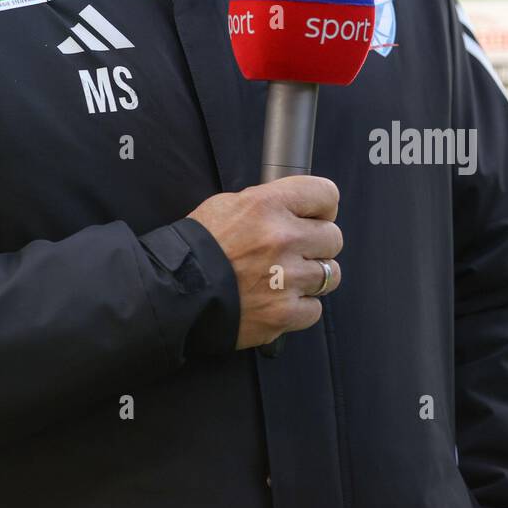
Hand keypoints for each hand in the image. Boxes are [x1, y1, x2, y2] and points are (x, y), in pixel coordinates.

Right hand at [186, 177, 342, 350]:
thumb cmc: (199, 244)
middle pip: (333, 237)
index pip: (326, 194)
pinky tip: (279, 299)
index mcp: (268, 205)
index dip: (322, 206)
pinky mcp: (284, 313)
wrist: (174, 289)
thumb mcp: (229, 204)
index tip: (315, 215)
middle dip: (317, 243)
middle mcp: (283, 239)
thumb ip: (268, 203)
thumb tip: (295, 205)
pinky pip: (315, 308)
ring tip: (287, 276)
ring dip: (312, 275)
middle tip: (295, 250)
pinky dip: (300, 306)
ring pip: (330, 274)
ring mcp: (287, 279)